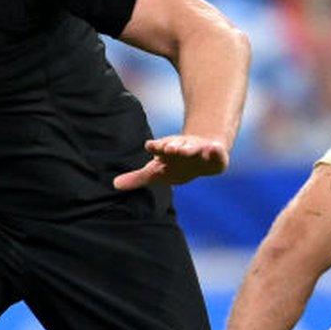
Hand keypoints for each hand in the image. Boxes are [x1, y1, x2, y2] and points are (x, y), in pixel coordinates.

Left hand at [113, 134, 228, 190]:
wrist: (203, 152)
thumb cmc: (176, 164)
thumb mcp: (156, 172)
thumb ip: (137, 178)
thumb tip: (114, 185)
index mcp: (167, 151)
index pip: (159, 148)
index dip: (156, 147)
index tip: (150, 145)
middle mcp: (182, 147)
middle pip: (176, 146)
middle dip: (173, 146)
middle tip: (169, 148)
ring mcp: (199, 149)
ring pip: (194, 147)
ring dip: (189, 148)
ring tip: (187, 149)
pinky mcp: (214, 153)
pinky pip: (216, 151)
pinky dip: (215, 150)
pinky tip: (215, 148)